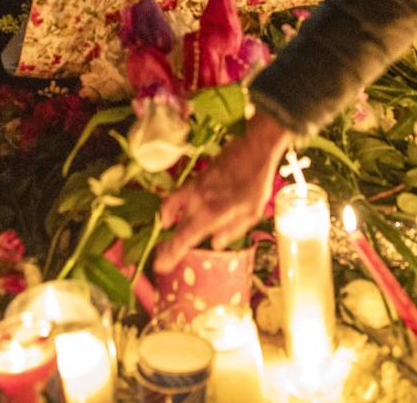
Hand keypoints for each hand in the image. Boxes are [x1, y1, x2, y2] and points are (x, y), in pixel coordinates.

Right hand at [155, 112, 290, 273]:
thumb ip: (232, 231)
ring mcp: (193, 190)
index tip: (160, 266)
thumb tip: (215, 244)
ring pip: (172, 214)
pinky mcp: (193, 180)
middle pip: (176, 230)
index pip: (184, 239)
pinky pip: (174, 198)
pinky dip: (169, 210)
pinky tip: (171, 218)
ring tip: (167, 245)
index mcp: (211, 214)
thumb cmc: (256, 183)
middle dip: (167, 248)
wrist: (252, 150)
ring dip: (168, 232)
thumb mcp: (251, 213)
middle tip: (162, 262)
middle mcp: (197, 202)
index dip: (170, 254)